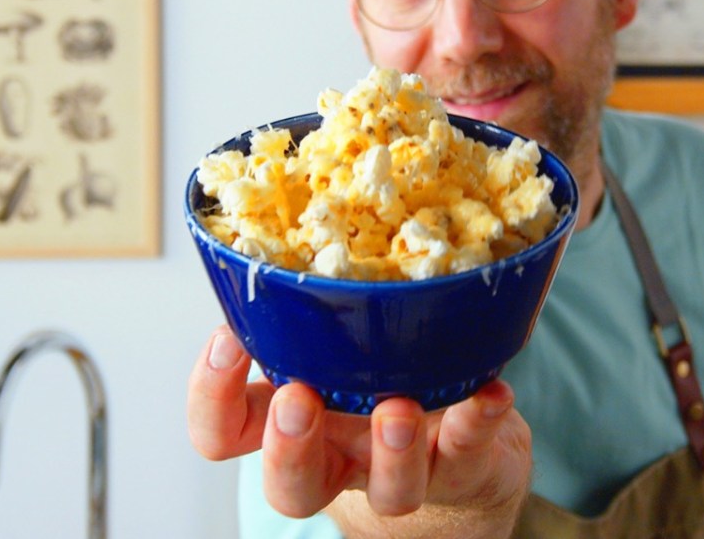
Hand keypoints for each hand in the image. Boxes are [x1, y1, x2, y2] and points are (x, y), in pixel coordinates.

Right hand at [188, 325, 532, 534]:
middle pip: (291, 486)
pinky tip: (490, 392)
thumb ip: (306, 301)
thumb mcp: (329, 343)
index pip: (224, 431)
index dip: (213, 398)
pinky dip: (479, 419)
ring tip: (398, 408)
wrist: (459, 453)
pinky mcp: (463, 464)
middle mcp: (340, 454)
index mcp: (292, 418)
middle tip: (298, 398)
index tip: (227, 340)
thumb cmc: (378, 381)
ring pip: (389, 490)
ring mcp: (401, 468)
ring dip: (392, 450)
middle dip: (289, 447)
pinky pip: (471, 450)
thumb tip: (288, 213)